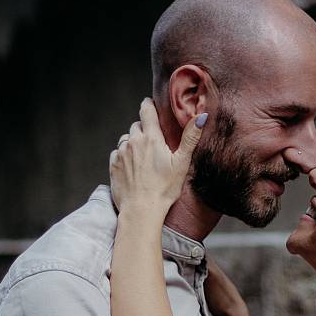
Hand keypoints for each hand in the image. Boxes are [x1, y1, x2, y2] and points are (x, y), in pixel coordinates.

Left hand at [109, 98, 204, 212]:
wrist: (141, 210)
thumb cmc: (164, 189)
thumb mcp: (182, 163)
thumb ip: (190, 138)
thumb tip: (201, 116)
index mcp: (151, 138)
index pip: (146, 109)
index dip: (149, 105)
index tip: (152, 107)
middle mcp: (133, 141)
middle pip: (137, 125)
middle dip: (144, 130)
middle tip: (154, 144)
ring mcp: (121, 153)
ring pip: (127, 139)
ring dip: (134, 143)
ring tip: (143, 159)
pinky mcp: (113, 165)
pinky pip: (118, 153)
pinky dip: (124, 156)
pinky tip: (133, 168)